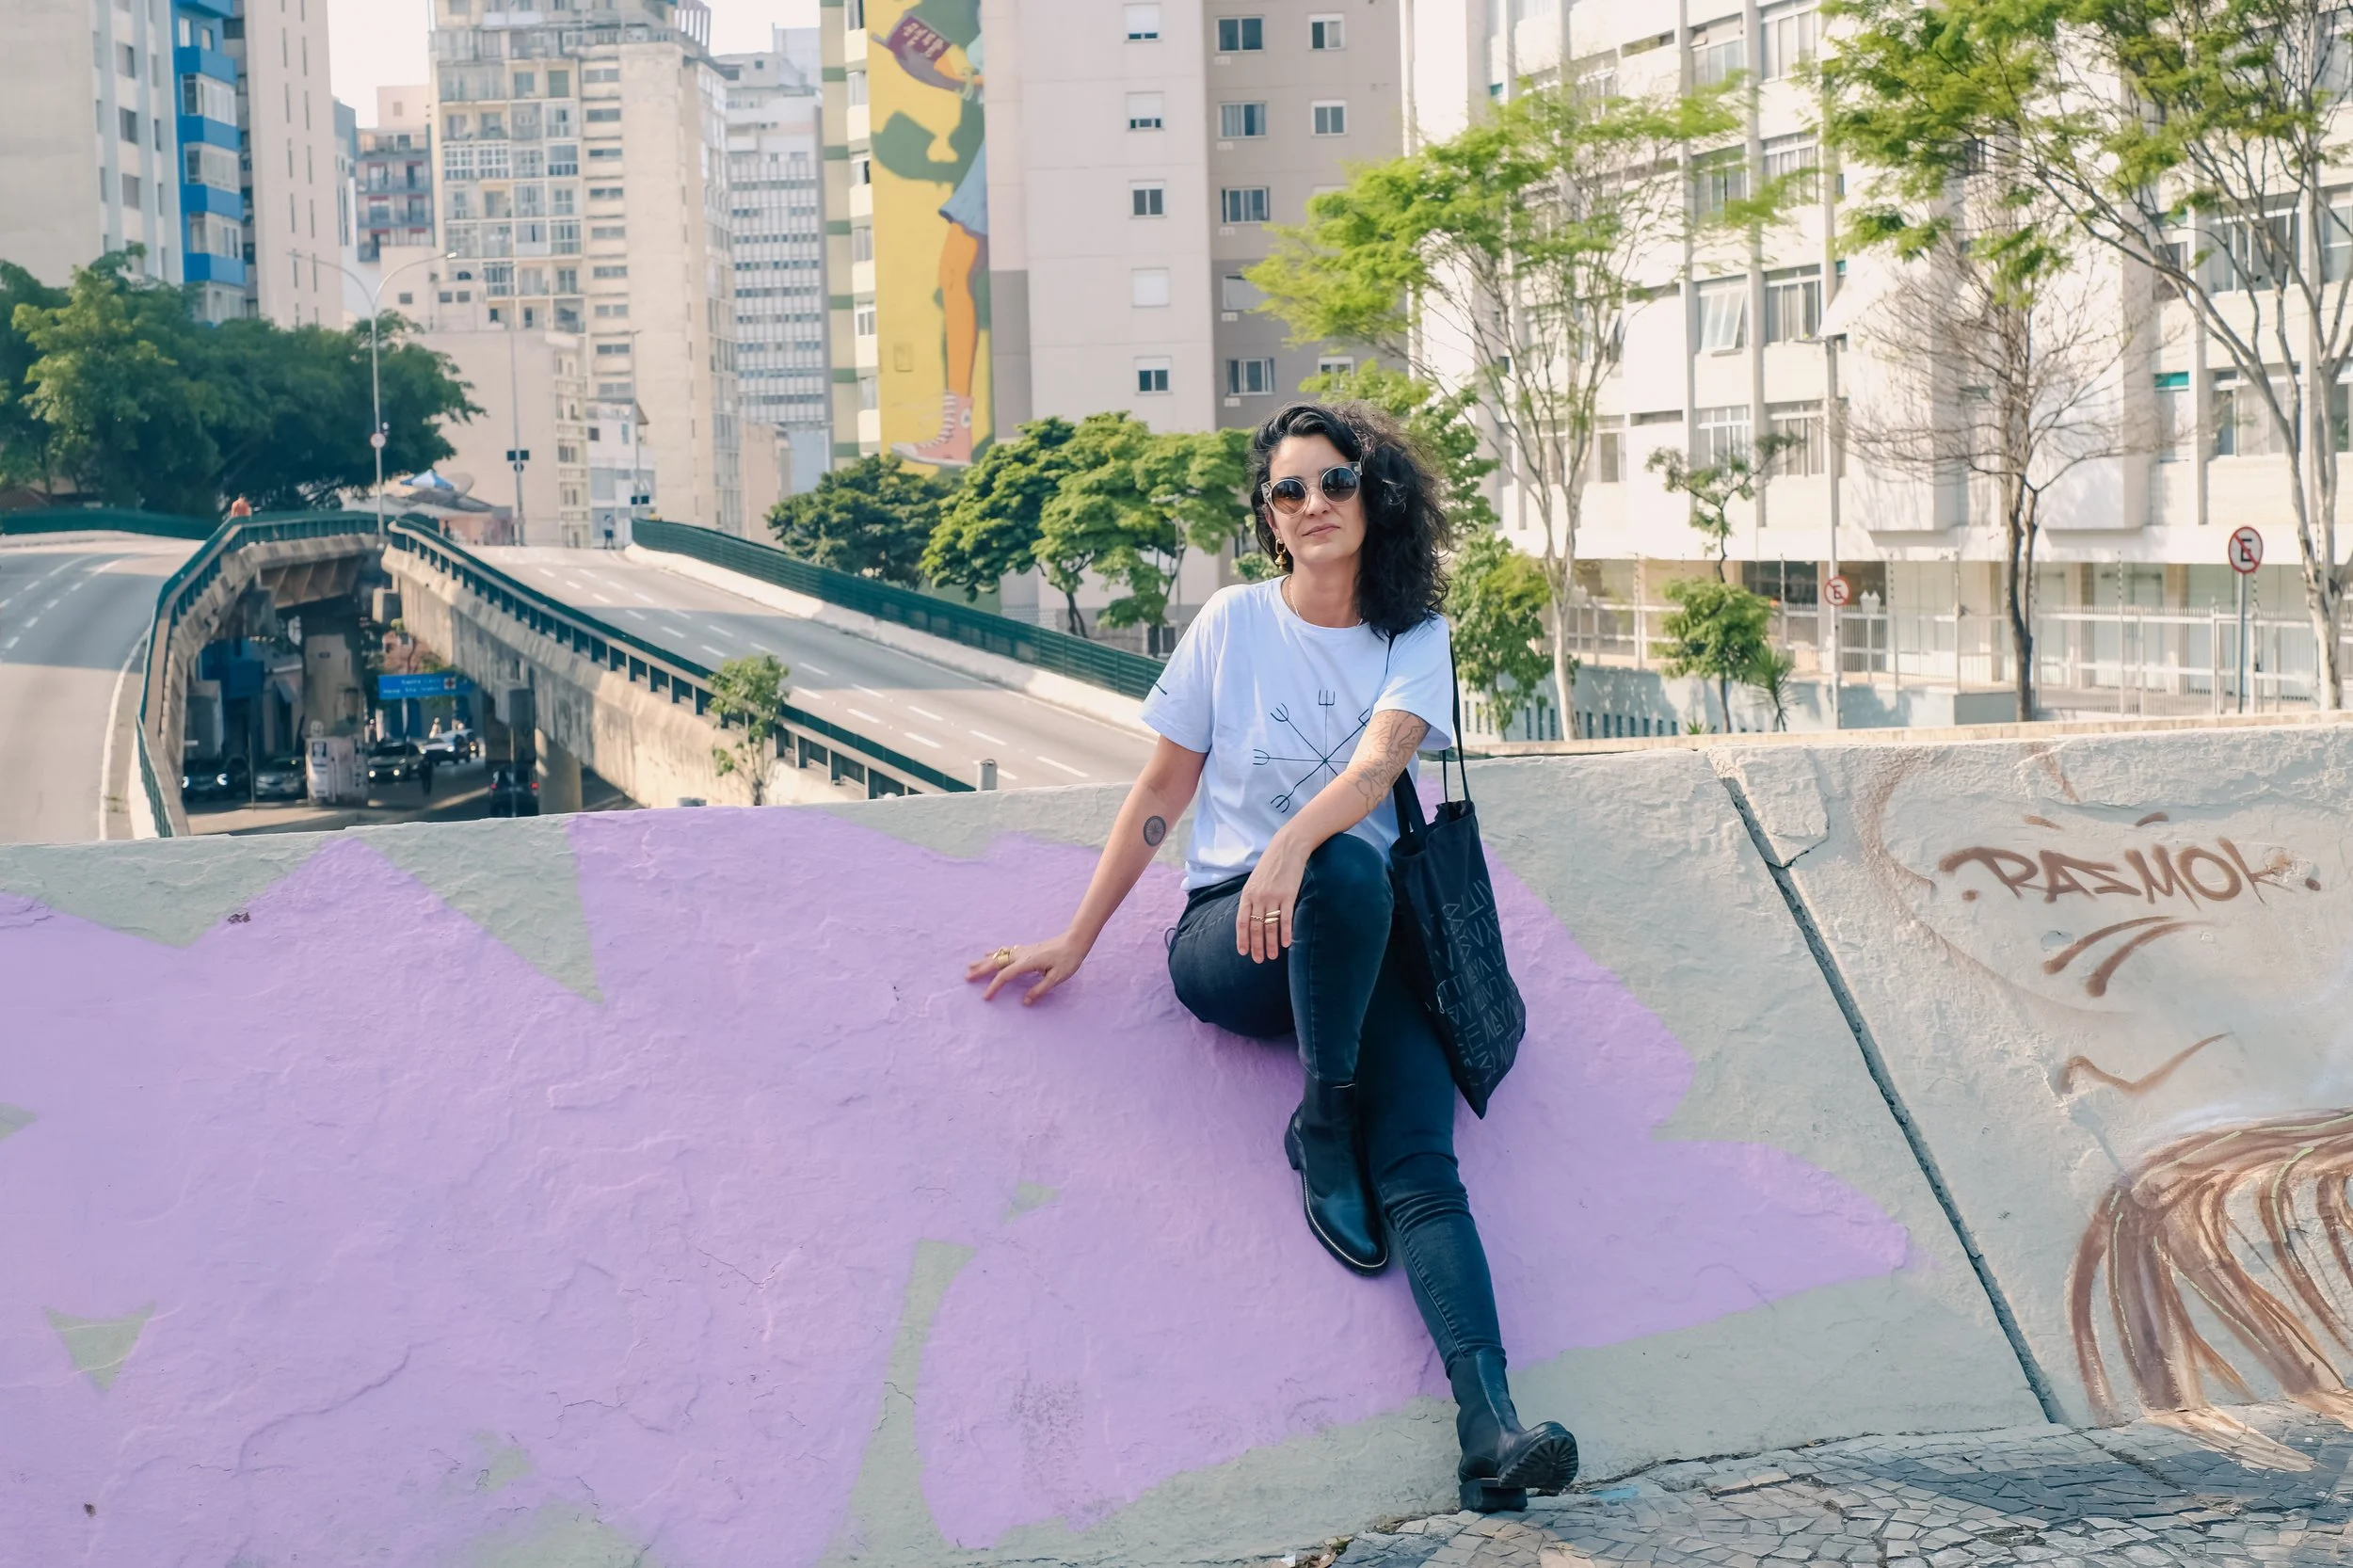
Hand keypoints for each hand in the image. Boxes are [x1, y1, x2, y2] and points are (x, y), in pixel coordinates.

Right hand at [967, 933, 1087, 1004]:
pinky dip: (993, 954)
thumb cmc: (1067, 960)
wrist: (1074, 942)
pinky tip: (987, 954)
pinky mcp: (1025, 949)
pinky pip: (1004, 951)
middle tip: (966, 977)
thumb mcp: (1057, 978)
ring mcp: (1022, 950)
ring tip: (969, 966)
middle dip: (980, 971)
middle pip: (996, 963)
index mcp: (1027, 963)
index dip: (994, 986)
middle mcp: (1021, 955)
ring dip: (983, 962)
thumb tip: (1024, 1001)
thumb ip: (1040, 989)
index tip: (986, 997)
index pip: (1005, 976)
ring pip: (998, 955)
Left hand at [1235, 832, 1309, 962]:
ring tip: (1271, 956)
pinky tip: (1286, 944)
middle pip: (1256, 927)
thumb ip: (1252, 896)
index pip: (1241, 921)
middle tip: (1259, 960)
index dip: (1242, 938)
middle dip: (1256, 945)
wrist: (1288, 847)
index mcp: (1247, 893)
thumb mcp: (1256, 879)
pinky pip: (1285, 918)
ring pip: (1270, 926)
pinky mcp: (1288, 895)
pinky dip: (1285, 933)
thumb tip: (1251, 915)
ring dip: (1270, 943)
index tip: (1243, 952)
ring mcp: (1273, 896)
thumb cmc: (1272, 863)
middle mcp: (1258, 897)